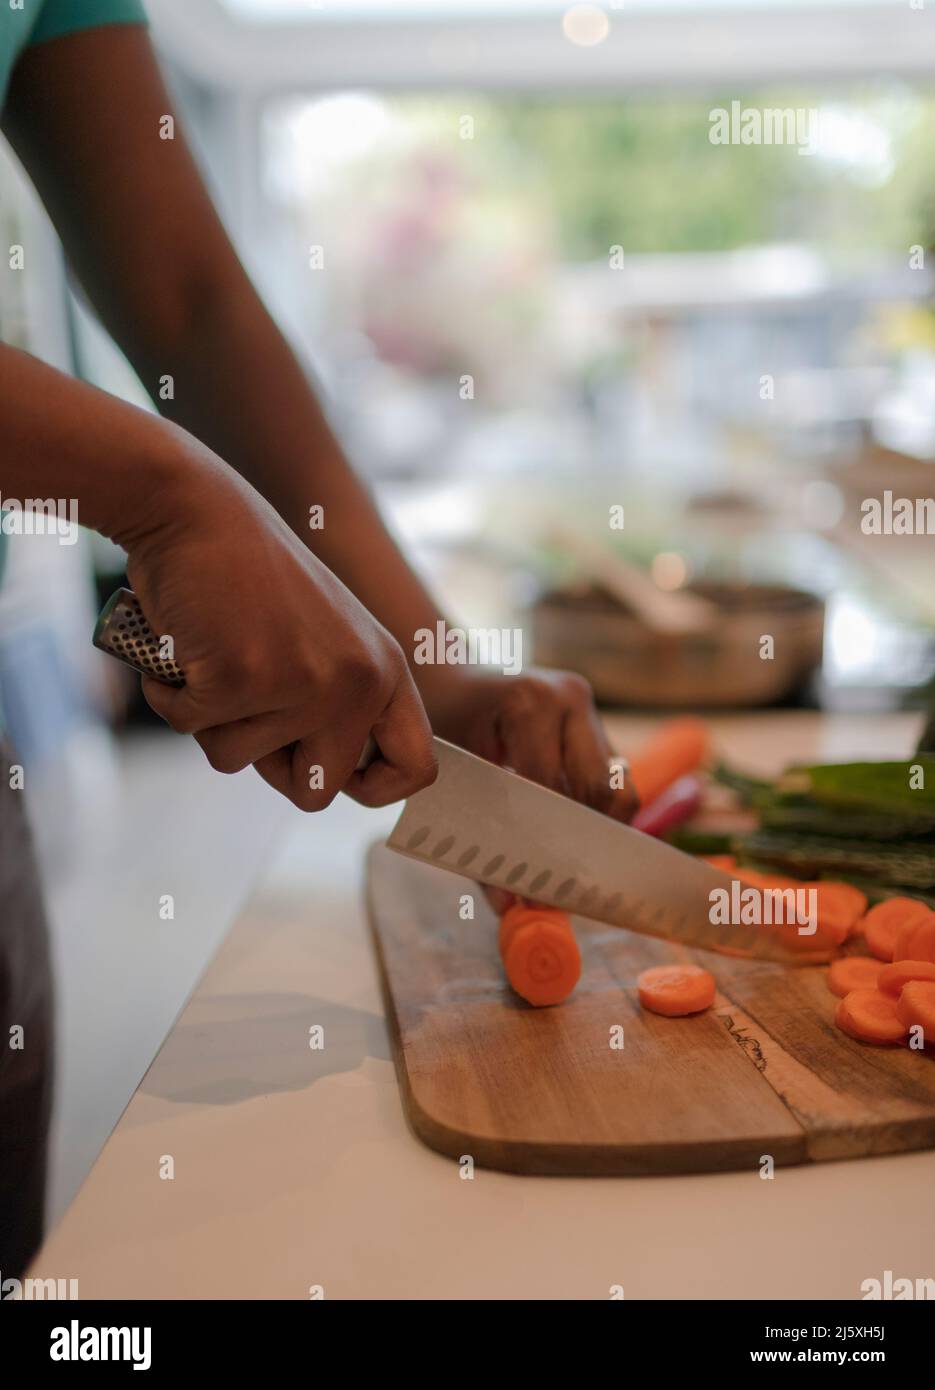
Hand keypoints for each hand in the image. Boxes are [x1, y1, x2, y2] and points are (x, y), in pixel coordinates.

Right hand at [118, 441, 436, 810]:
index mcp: (386, 669)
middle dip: (269, 764)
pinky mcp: (243, 678)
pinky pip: (191, 727)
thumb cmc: (246, 575)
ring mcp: (304, 683)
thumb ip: (337, 703)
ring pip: (238, 760)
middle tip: (245, 703)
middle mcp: (358, 681)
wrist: (196, 508)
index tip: (327, 771)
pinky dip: (171, 694)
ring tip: (215, 652)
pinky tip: (183, 643)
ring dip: (210, 719)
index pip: (416, 765)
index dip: (372, 788)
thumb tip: (323, 780)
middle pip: (316, 790)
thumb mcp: (322, 639)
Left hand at [416, 665, 637, 911]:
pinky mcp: (596, 722)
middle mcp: (568, 698)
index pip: (552, 786)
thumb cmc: (442, 721)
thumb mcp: (449, 772)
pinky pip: (611, 778)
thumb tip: (509, 906)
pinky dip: (595, 809)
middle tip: (562, 878)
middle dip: (584, 837)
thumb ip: (477, 837)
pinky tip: (568, 831)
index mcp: (528, 702)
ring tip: (567, 856)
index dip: (546, 838)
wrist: (449, 675)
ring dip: (596, 824)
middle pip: (601, 788)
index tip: (539, 880)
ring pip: (617, 786)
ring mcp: (588, 707)